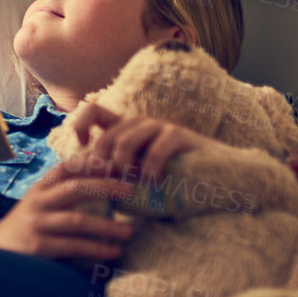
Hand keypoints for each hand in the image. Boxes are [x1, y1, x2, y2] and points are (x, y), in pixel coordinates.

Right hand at [0, 159, 136, 260]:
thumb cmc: (23, 227)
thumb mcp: (36, 204)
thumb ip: (59, 194)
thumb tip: (101, 186)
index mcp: (39, 188)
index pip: (66, 168)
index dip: (92, 164)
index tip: (117, 164)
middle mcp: (38, 202)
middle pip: (76, 188)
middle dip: (106, 187)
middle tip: (131, 190)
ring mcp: (38, 224)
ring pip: (78, 220)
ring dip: (107, 226)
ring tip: (129, 232)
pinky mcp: (39, 247)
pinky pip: (73, 246)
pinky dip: (96, 249)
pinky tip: (112, 252)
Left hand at [66, 102, 208, 184]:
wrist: (217, 180)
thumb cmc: (173, 185)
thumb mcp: (136, 181)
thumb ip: (112, 177)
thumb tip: (79, 181)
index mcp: (126, 131)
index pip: (93, 111)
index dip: (80, 125)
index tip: (83, 147)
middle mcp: (140, 124)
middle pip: (105, 135)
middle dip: (103, 163)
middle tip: (111, 182)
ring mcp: (160, 126)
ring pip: (125, 140)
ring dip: (124, 166)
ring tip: (133, 182)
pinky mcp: (180, 135)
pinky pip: (155, 148)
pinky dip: (151, 169)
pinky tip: (156, 181)